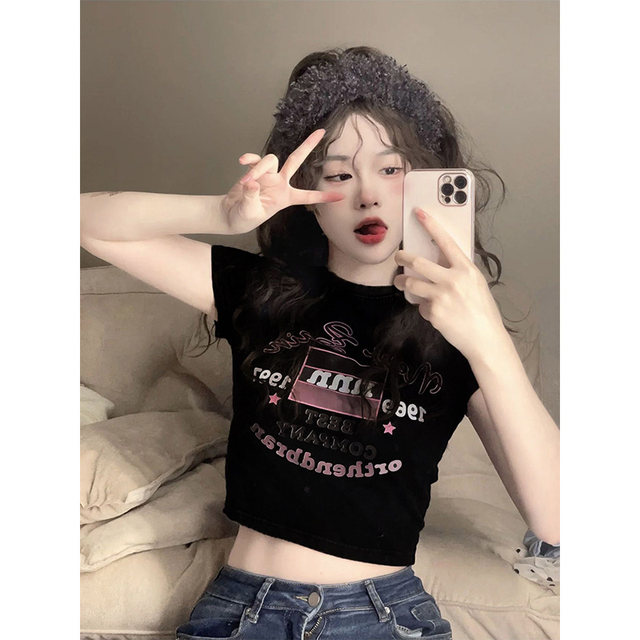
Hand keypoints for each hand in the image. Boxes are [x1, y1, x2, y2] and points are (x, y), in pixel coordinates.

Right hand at [221, 129, 343, 234]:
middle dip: (307, 146)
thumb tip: (252, 182)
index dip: (323, 197)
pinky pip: (254, 159)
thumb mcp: (249, 212)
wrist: (231, 214)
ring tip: (245, 183)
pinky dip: (249, 159)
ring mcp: (268, 175)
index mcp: (285, 197)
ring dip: (257, 169)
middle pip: (296, 160)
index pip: (307, 196)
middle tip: (321, 132)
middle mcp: (280, 183)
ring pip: (270, 160)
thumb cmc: (243, 217)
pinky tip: (242, 162)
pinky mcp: (254, 170)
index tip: (340, 197)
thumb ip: (251, 197)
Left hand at [393, 208, 505, 361]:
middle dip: (402, 257)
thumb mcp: (476, 284)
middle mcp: (453, 280)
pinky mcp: (433, 313)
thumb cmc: (482, 311)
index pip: (445, 242)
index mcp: (466, 269)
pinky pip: (420, 305)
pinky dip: (424, 307)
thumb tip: (437, 260)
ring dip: (402, 282)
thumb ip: (458, 271)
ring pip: (411, 282)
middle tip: (397, 256)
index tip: (419, 213)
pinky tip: (435, 313)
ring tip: (401, 282)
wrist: (485, 339)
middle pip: (418, 262)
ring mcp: (441, 297)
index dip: (431, 225)